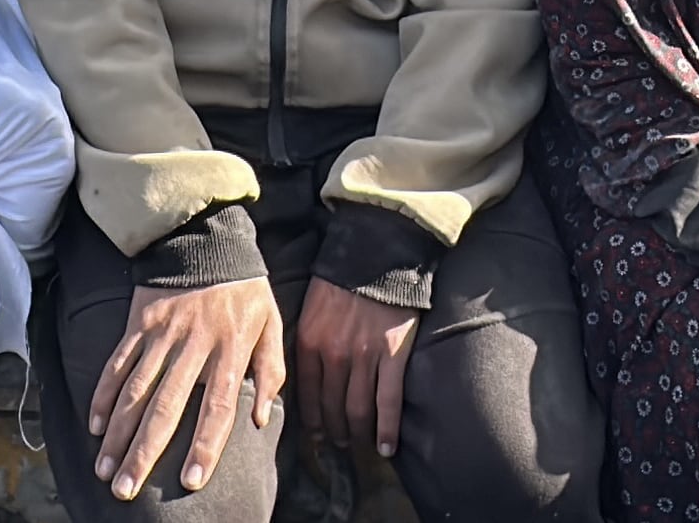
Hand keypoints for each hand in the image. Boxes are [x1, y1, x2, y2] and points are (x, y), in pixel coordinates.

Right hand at [88, 279, 286, 499]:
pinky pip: (118, 363)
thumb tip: (260, 418)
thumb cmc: (245, 291)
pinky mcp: (139, 322)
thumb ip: (271, 371)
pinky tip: (97, 426)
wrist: (209, 238)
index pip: (217, 407)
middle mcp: (194, 345)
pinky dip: (104, 395)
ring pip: (135, 391)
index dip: (204, 446)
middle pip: (166, 407)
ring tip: (106, 470)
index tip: (190, 481)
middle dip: (145, 453)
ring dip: (118, 434)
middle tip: (127, 489)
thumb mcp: (272, 324)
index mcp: (231, 349)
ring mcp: (162, 333)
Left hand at [296, 278, 418, 458]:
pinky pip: (388, 403)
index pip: (306, 395)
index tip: (316, 435)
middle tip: (338, 444)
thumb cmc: (343, 279)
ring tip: (360, 446)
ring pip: (357, 411)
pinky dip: (387, 430)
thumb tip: (306, 376)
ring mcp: (364, 358)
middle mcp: (333, 355)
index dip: (312, 420)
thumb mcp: (312, 309)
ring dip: (358, 435)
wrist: (377, 252)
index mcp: (309, 342)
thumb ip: (308, 342)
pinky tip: (386, 447)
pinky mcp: (392, 356)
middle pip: (331, 408)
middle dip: (334, 431)